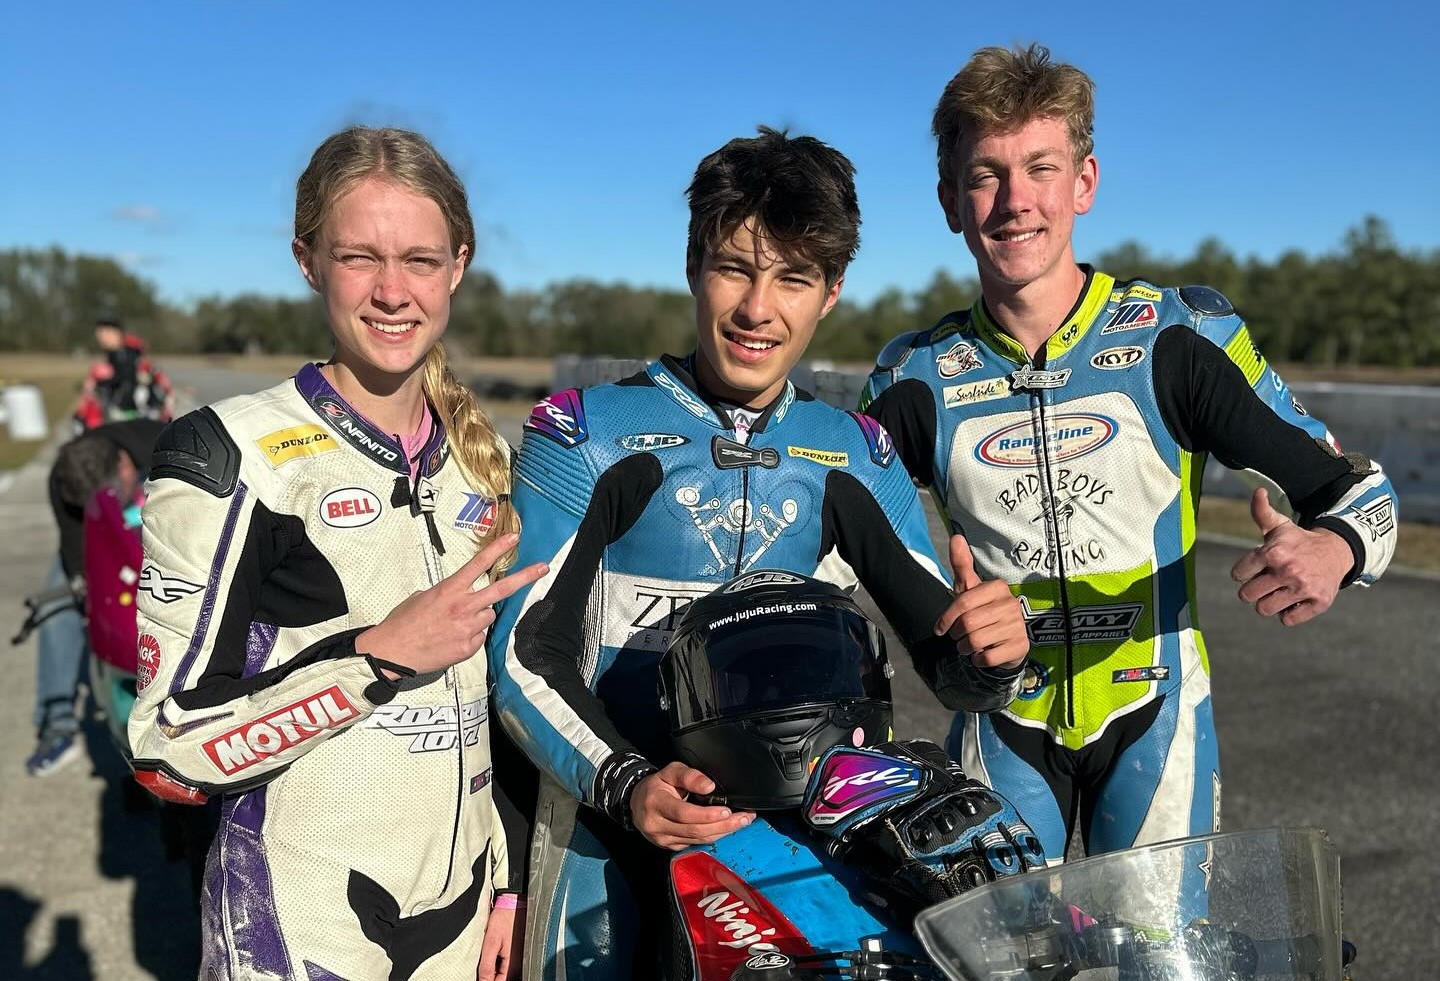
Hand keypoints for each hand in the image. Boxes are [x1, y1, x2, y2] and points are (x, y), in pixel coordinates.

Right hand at [357, 533, 547, 676]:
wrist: (392, 651)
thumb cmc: (403, 623)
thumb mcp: (422, 597)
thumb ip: (446, 593)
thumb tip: (458, 597)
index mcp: (450, 589)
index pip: (479, 564)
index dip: (498, 549)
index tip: (514, 538)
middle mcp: (463, 606)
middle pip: (502, 589)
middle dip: (525, 577)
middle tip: (543, 568)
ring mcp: (468, 627)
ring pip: (489, 615)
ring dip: (480, 616)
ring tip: (456, 623)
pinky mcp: (468, 647)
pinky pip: (479, 636)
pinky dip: (471, 636)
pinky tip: (452, 639)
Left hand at [476, 903, 520, 980]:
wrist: (513, 903)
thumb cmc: (504, 919)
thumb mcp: (491, 943)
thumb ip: (487, 965)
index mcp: (513, 963)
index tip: (479, 978)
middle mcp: (518, 961)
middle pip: (502, 977)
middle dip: (490, 977)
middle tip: (480, 970)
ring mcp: (518, 955)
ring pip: (503, 971)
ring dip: (494, 970)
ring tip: (483, 962)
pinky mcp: (516, 949)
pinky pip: (505, 963)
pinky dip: (496, 963)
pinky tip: (490, 956)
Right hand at [630, 762, 753, 850]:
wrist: (636, 802)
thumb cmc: (657, 785)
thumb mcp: (670, 772)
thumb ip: (689, 776)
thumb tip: (709, 786)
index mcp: (656, 803)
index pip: (684, 813)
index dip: (707, 815)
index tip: (727, 811)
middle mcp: (657, 825)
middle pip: (694, 830)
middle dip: (723, 826)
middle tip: (744, 818)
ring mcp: (662, 839)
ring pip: (697, 840)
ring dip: (722, 833)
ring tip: (741, 823)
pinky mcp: (669, 847)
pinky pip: (694, 844)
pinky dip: (712, 838)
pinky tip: (726, 830)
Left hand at [934, 534, 1027, 670]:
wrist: (1005, 643)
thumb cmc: (982, 612)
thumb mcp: (969, 589)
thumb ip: (962, 565)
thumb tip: (956, 536)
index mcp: (997, 587)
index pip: (962, 602)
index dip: (946, 619)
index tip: (940, 628)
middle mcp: (1011, 604)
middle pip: (968, 623)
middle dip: (957, 635)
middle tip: (960, 636)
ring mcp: (1018, 625)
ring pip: (976, 641)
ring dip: (966, 648)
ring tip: (971, 644)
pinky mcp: (1021, 646)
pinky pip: (987, 658)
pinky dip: (979, 659)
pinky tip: (984, 653)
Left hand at [1230, 488, 1351, 626]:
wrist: (1336, 551)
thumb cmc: (1298, 540)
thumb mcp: (1279, 525)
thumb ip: (1261, 511)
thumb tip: (1258, 491)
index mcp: (1273, 552)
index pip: (1238, 574)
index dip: (1242, 572)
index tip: (1253, 568)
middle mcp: (1288, 571)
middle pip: (1247, 595)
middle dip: (1252, 590)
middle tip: (1264, 583)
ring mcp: (1303, 588)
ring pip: (1264, 609)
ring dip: (1267, 603)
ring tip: (1277, 592)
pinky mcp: (1318, 603)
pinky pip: (1288, 620)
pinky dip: (1288, 613)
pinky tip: (1293, 600)